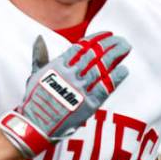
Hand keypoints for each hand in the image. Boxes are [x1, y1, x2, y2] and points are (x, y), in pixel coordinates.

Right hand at [0, 32, 129, 158]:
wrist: (37, 125)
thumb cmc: (35, 100)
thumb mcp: (36, 74)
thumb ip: (40, 55)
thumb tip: (39, 38)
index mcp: (58, 66)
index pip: (82, 46)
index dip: (97, 38)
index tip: (107, 34)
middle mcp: (71, 75)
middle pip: (95, 54)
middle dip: (109, 44)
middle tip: (121, 39)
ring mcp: (80, 89)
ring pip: (102, 67)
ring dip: (116, 55)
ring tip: (126, 47)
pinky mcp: (88, 104)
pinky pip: (105, 88)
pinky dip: (115, 78)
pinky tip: (124, 69)